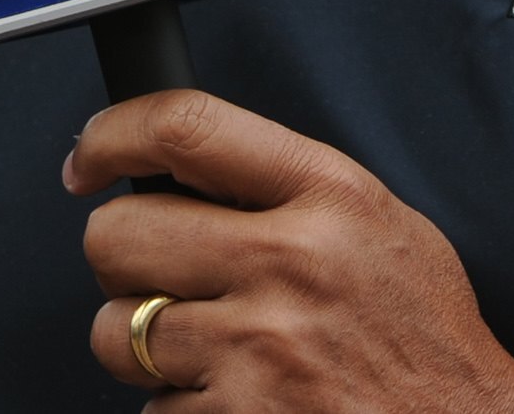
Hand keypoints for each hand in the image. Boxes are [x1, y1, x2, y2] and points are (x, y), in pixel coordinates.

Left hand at [66, 90, 513, 413]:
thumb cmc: (425, 340)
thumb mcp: (379, 226)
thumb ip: (284, 185)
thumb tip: (173, 165)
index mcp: (329, 196)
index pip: (185, 127)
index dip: (111, 134)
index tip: (88, 158)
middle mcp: (290, 263)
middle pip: (118, 233)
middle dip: (121, 262)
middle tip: (158, 279)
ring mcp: (262, 349)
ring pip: (117, 332)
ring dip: (143, 348)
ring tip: (209, 353)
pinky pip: (153, 407)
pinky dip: (182, 411)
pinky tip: (238, 403)